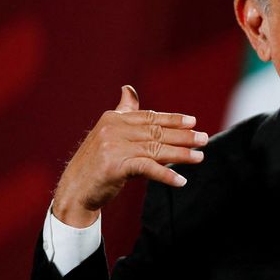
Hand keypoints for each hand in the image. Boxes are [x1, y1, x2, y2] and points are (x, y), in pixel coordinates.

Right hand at [52, 85, 207, 226]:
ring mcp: (114, 147)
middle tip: (204, 139)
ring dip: (181, 154)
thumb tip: (129, 89)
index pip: (150, 116)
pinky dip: (166, 175)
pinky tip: (181, 180)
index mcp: (113, 118)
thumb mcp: (109, 133)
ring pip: (156, 149)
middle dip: (183, 136)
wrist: (74, 190)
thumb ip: (124, 112)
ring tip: (199, 157)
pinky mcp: (115, 167)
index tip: (193, 121)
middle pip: (156, 132)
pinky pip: (148, 169)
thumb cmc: (96, 162)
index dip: (173, 119)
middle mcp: (113, 129)